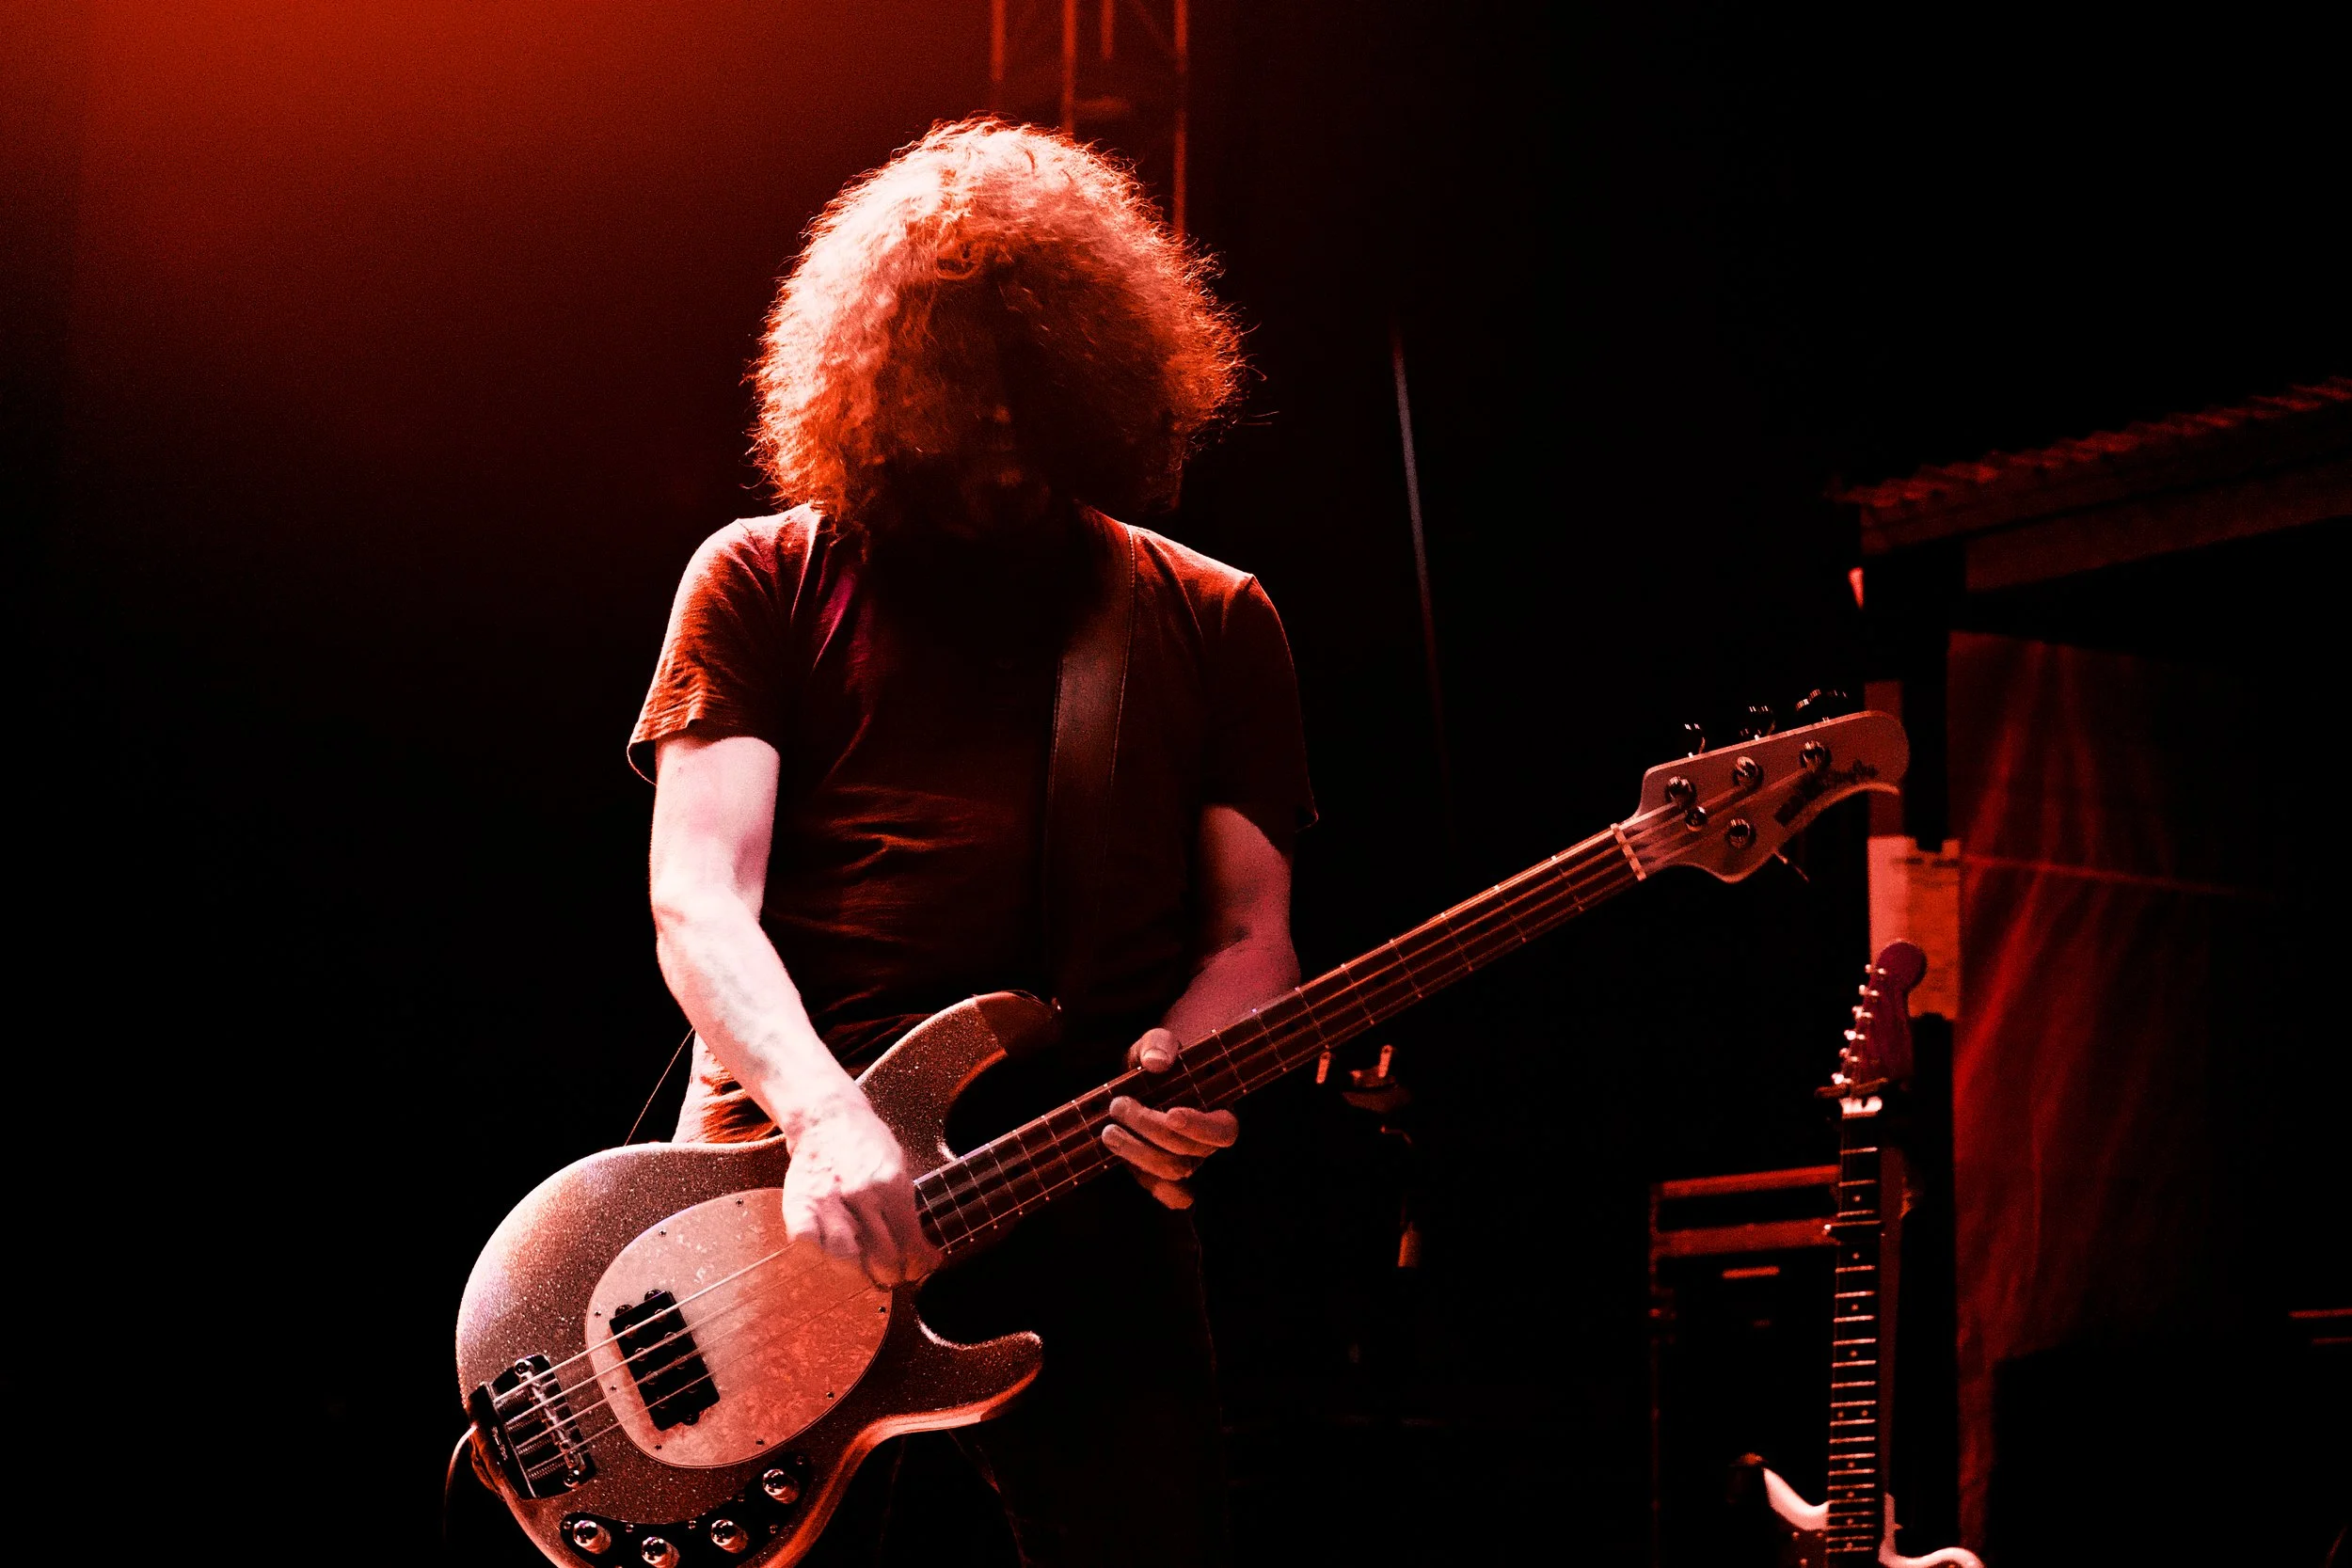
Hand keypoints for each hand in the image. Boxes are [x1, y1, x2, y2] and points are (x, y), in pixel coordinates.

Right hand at [780, 1093, 941, 1287]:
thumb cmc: (867, 1145)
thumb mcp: (900, 1168)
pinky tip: (833, 1255)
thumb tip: (923, 1252)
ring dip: (861, 1275)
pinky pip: (806, 1245)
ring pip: (845, 1259)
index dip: (919, 1265)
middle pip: (881, 1258)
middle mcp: (859, 1194)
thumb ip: (908, 1209)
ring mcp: (827, 1200)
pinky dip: (820, 1256)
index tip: (921, 1267)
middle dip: (893, 1275)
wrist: (828, 1118)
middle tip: (895, 1274)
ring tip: (868, 1272)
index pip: (910, 1243)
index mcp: (891, 1184)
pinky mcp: (799, 1204)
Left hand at [1102, 1027, 1239, 1209]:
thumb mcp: (1155, 1043)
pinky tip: (1125, 1164)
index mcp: (1216, 1110)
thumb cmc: (1154, 1058)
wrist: (1139, 1077)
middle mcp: (1204, 1142)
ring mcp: (1184, 1161)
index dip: (1200, 1127)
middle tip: (1118, 1105)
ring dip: (1137, 1152)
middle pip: (1189, 1153)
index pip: (1223, 1131)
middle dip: (1151, 1130)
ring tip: (1108, 1130)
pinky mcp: (1161, 1174)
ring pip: (1171, 1172)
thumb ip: (1159, 1044)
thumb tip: (1156, 1062)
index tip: (1171, 1114)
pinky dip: (1154, 1188)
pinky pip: (1169, 1194)